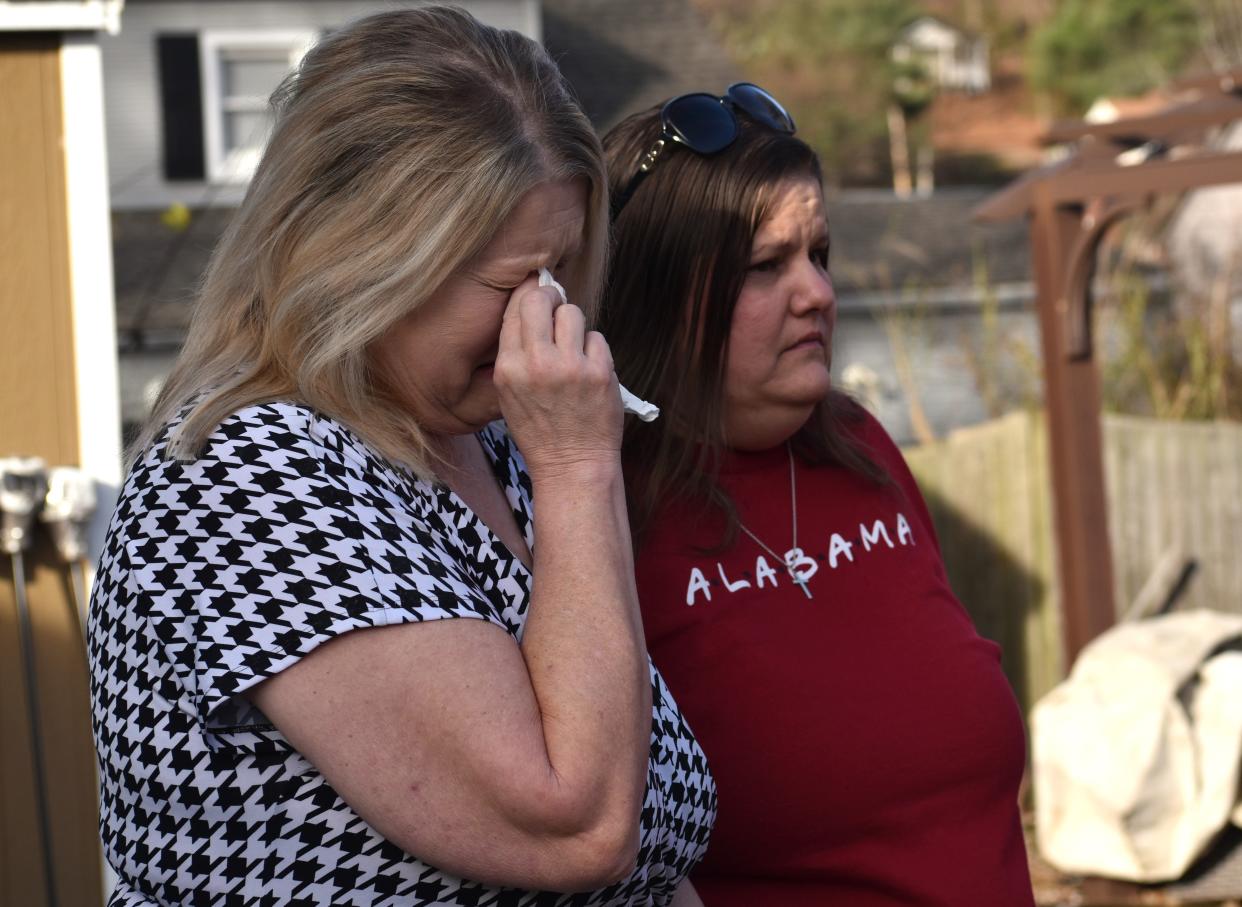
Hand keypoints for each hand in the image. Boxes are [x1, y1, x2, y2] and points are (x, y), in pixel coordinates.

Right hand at [493, 274, 622, 478]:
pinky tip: (589, 370)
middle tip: (557, 309)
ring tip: (574, 348)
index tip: (538, 294)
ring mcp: (569, 367)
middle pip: (541, 300)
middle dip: (551, 298)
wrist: (572, 465)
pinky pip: (597, 338)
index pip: (515, 309)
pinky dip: (594, 350)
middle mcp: (536, 364)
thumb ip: (515, 353)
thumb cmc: (540, 430)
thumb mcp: (508, 393)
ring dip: (575, 325)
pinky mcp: (599, 373)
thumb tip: (529, 306)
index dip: (528, 295)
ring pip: (573, 313)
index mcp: (508, 368)